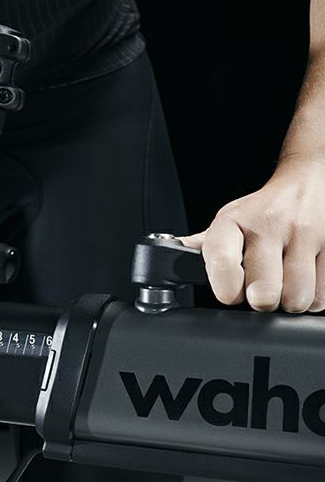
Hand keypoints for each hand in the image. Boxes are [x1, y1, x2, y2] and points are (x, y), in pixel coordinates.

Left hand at [179, 157, 324, 312]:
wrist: (310, 179)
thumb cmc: (263, 209)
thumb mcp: (229, 221)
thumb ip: (205, 244)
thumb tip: (172, 255)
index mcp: (234, 222)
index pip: (222, 261)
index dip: (225, 288)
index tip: (230, 293)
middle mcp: (270, 226)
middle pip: (264, 294)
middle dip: (261, 302)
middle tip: (261, 293)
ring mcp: (307, 235)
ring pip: (298, 298)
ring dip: (291, 301)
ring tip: (285, 284)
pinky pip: (324, 295)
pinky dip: (315, 296)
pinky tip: (306, 279)